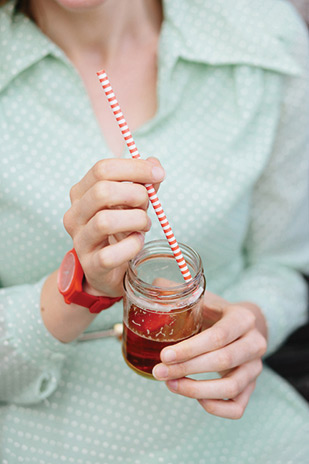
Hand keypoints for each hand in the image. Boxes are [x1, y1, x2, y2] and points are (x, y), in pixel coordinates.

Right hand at [63, 157, 164, 296]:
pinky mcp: (91, 265)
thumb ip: (143, 183)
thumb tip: (155, 164)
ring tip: (144, 225)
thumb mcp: (132, 202)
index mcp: (81, 193)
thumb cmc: (120, 230)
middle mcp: (75, 215)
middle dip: (135, 195)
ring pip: (105, 222)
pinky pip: (111, 254)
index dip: (134, 168)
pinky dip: (132, 246)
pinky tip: (137, 242)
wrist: (109, 269)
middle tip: (147, 205)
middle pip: (102, 191)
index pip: (102, 169)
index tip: (158, 174)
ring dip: (136, 220)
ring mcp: (80, 241)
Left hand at [152, 291, 266, 418]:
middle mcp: (255, 343)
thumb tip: (153, 285)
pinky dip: (215, 407)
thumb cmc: (217, 313)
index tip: (165, 355)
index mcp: (242, 318)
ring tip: (170, 384)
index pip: (218, 336)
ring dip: (197, 390)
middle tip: (159, 371)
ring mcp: (256, 367)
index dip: (190, 349)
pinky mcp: (252, 387)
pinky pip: (238, 407)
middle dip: (187, 369)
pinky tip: (194, 397)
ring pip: (232, 387)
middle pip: (223, 361)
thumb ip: (180, 293)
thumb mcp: (204, 299)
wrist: (243, 327)